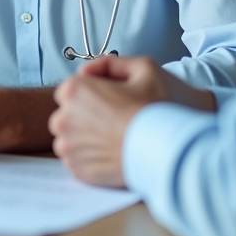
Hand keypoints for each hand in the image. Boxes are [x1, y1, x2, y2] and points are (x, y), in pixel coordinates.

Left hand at [49, 55, 213, 187]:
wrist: (171, 150)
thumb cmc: (158, 107)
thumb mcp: (142, 67)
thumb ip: (109, 63)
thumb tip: (85, 72)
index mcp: (74, 90)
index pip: (70, 90)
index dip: (92, 94)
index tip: (112, 102)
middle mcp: (63, 119)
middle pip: (67, 115)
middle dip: (85, 116)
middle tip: (116, 121)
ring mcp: (69, 148)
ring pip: (69, 139)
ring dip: (85, 138)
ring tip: (115, 138)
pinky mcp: (77, 171)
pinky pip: (76, 161)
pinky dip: (90, 158)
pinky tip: (113, 154)